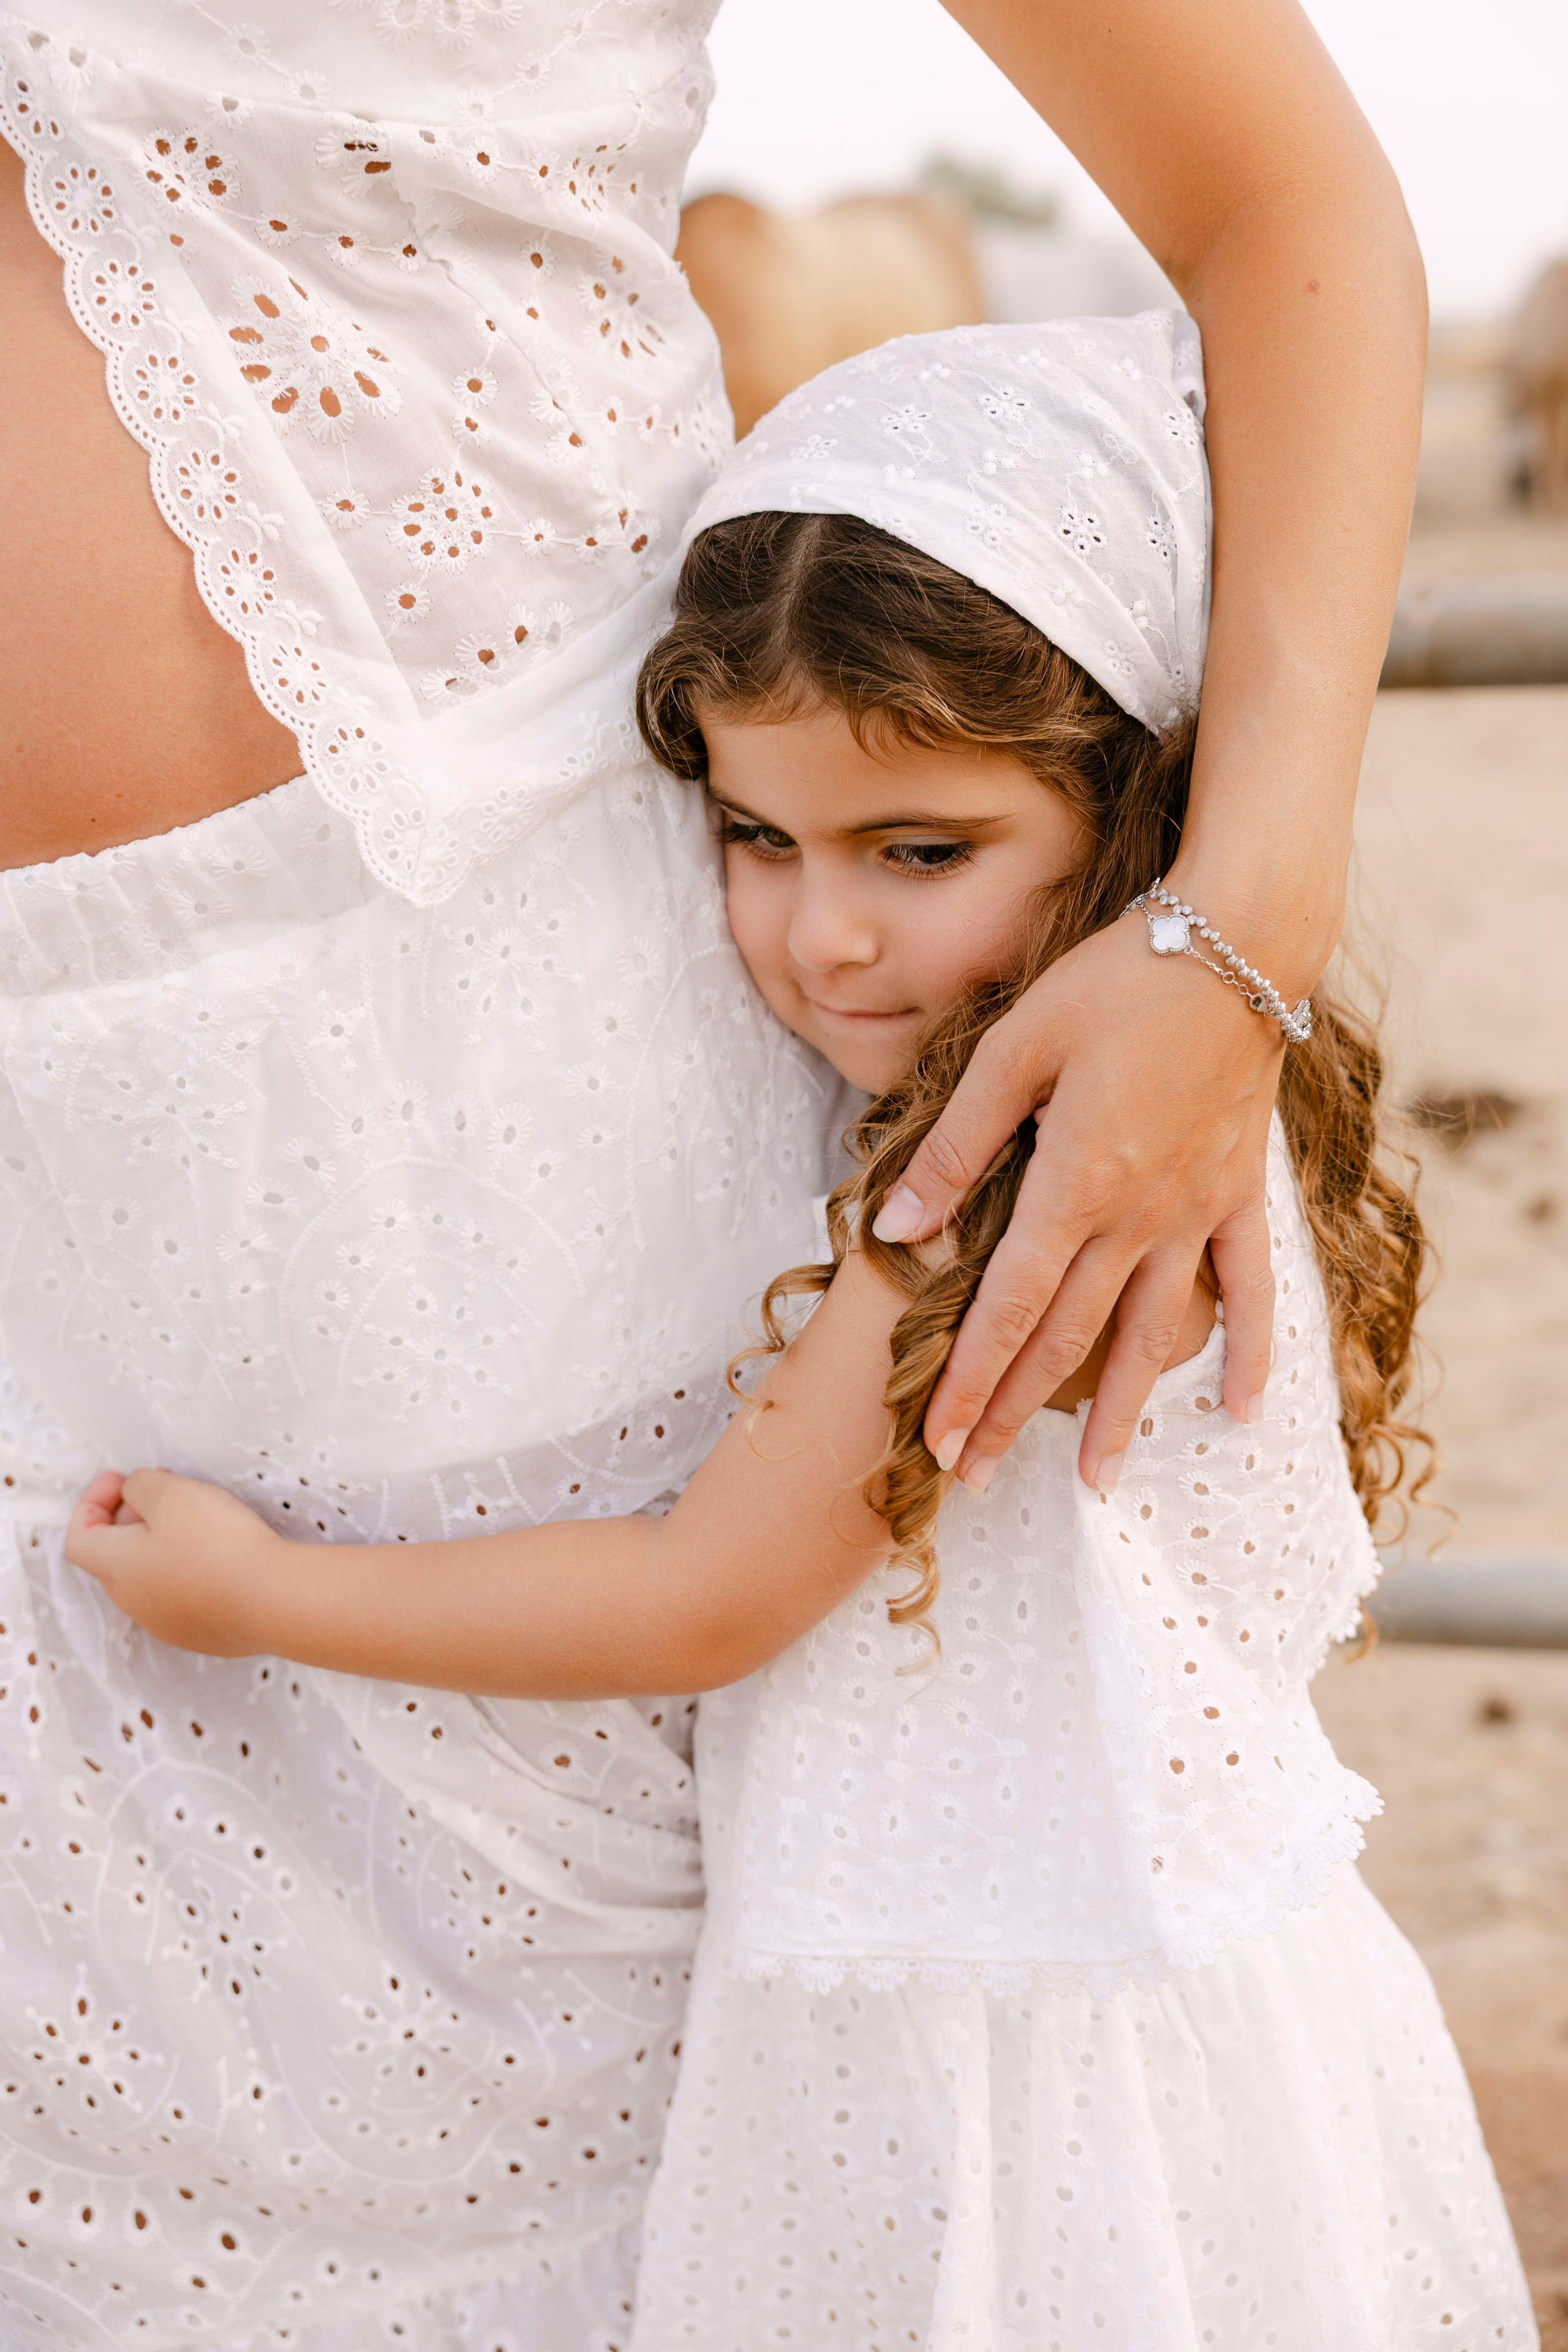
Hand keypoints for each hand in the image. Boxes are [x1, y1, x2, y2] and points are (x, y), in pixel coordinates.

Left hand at [66, 1468, 293, 1658]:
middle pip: (116, 1556)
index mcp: (118, 1568)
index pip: (80, 1538)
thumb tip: (136, 1493)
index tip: (122, 1479)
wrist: (276, 1600)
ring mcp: (170, 1624)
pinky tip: (224, 1555)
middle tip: (167, 1491)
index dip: (92, 1502)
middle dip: (133, 1518)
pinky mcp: (205, 1635)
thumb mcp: (173, 1494)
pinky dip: (191, 1570)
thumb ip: (142, 1485)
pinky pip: (184, 1597)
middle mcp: (135, 1603)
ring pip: (151, 1577)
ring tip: (200, 1522)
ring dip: (162, 1545)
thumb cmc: (219, 1545)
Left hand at [875, 909, 1281, 1491]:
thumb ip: (956, 1147)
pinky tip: (1241, 1411)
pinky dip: (1245, 1351)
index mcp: (1073, 1184)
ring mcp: (1196, 1211)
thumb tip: (894, 1227)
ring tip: (1092, 1482)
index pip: (1008, 1309)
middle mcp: (1138, 1216)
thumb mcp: (1013, 1048)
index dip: (969, 1381)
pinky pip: (1247, 1289)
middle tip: (973, 1480)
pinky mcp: (1240, 1193)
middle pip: (1065, 1339)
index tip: (936, 1440)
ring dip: (1117, 1413)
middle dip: (1014, 1414)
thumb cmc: (1113, 981)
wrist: (1236, 942)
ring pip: (1151, 1336)